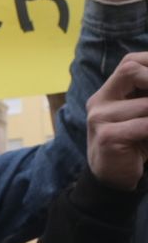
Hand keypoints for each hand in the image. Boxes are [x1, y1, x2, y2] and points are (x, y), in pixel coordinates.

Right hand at [83, 52, 147, 189]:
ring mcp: (99, 119)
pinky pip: (144, 125)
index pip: (130, 63)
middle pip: (130, 71)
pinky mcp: (107, 137)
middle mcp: (99, 102)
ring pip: (146, 104)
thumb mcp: (143, 114)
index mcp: (108, 93)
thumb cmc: (135, 143)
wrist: (112, 179)